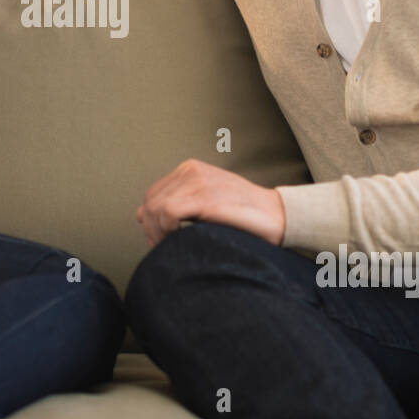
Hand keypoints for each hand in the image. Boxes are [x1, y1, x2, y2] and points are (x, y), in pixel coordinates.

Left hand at [136, 159, 285, 247]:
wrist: (277, 215)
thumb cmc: (243, 215)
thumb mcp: (205, 204)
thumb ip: (177, 205)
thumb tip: (141, 215)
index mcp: (190, 169)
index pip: (153, 195)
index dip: (151, 221)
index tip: (160, 241)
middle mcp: (191, 170)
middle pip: (151, 202)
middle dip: (151, 229)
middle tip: (162, 249)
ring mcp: (198, 181)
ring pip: (155, 208)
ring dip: (157, 233)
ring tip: (170, 248)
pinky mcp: (205, 196)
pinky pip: (168, 212)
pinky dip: (166, 230)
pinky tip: (179, 240)